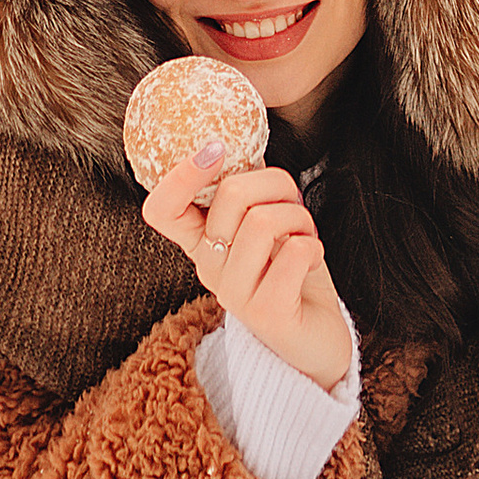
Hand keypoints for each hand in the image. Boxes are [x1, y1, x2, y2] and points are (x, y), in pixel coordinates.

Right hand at [140, 145, 354, 393]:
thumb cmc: (291, 271)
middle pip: (229, 195)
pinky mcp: (268, 314)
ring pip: (264, 221)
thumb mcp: (265, 222)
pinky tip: (312, 259)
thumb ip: (249, 190)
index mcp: (201, 242)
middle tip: (293, 203)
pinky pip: (294, 253)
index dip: (181, 174)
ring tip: (306, 235)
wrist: (318, 338)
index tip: (215, 148)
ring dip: (299, 216)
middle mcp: (209, 268)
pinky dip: (313, 245)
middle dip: (276, 183)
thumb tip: (241, 140)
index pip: (160, 209)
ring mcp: (235, 294)